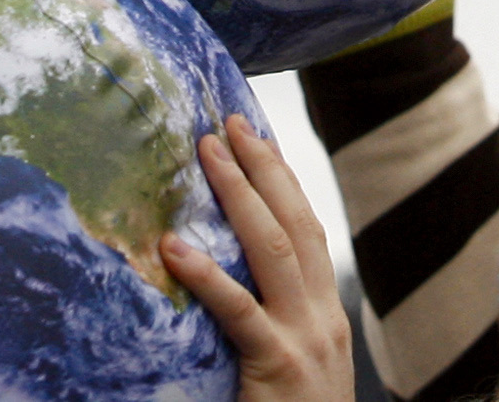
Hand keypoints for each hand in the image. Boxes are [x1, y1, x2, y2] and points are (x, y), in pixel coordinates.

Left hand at [160, 115, 352, 401]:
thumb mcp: (288, 374)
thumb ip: (267, 332)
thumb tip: (221, 294)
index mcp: (324, 315)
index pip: (305, 230)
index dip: (282, 182)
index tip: (256, 138)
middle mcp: (321, 315)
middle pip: (294, 222)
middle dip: (263, 168)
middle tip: (229, 123)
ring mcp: (305, 338)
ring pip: (274, 249)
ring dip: (240, 194)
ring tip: (207, 153)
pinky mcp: (278, 366)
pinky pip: (240, 312)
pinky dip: (208, 276)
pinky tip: (174, 249)